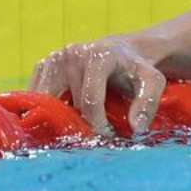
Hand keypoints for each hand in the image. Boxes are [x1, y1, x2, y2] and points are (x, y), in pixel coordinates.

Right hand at [29, 37, 166, 134]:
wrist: (123, 52)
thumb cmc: (138, 70)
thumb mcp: (153, 82)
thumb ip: (148, 103)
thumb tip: (136, 129)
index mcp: (97, 56)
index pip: (90, 100)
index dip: (97, 124)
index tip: (106, 137)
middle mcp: (71, 53)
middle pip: (66, 102)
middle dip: (76, 123)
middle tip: (90, 138)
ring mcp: (53, 58)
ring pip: (46, 101)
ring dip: (58, 119)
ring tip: (77, 130)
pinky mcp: (43, 65)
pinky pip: (37, 96)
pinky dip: (47, 110)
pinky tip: (63, 119)